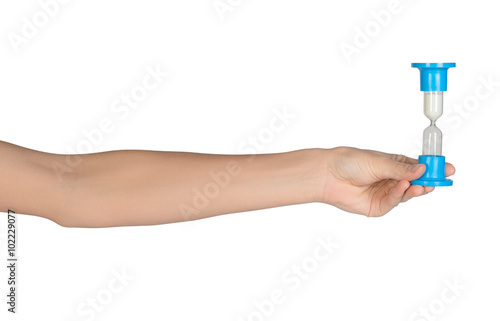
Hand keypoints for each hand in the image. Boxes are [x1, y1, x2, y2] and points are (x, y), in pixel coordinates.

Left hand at [320, 147, 454, 216]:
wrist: (329, 175)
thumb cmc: (350, 162)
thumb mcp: (379, 162)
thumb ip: (401, 168)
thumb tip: (422, 169)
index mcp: (393, 164)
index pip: (418, 167)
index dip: (433, 169)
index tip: (448, 169)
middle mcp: (391, 179)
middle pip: (416, 183)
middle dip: (428, 182)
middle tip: (440, 180)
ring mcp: (386, 193)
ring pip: (407, 194)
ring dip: (416, 189)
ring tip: (421, 184)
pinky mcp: (378, 206)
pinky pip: (394, 201)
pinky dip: (400, 195)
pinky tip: (403, 187)